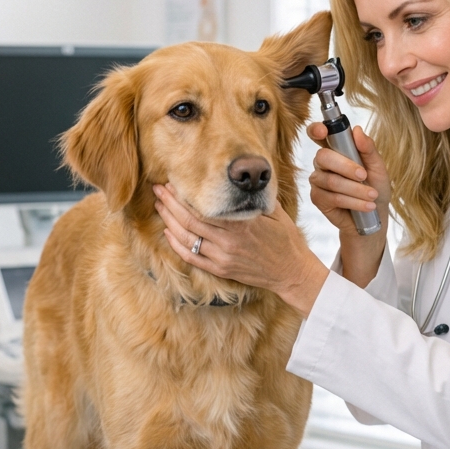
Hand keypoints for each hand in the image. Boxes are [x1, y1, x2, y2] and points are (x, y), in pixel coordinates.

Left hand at [153, 185, 328, 317]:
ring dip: (169, 221)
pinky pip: (192, 257)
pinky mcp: (221, 270)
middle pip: (189, 220)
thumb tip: (242, 176)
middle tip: (158, 189)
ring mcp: (222, 258)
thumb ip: (255, 196)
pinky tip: (168, 232)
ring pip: (186, 239)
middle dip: (170, 203)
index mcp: (241, 224)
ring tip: (160, 207)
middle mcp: (228, 242)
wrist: (291, 272)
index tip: (173, 182)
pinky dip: (177, 244)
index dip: (183, 195)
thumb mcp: (274, 211)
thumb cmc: (285, 239)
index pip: (203, 208)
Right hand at [307, 123, 389, 288]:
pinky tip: (367, 206)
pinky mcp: (318, 198)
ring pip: (331, 180)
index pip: (318, 134)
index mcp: (336, 148)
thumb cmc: (375, 187)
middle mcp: (323, 163)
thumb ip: (368, 149)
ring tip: (372, 196)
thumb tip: (357, 130)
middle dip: (346, 166)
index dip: (316, 129)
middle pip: (323, 156)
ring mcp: (318, 180)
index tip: (323, 131)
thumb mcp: (378, 167)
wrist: (375, 216)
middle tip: (364, 175)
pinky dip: (352, 201)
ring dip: (355, 189)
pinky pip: (332, 197)